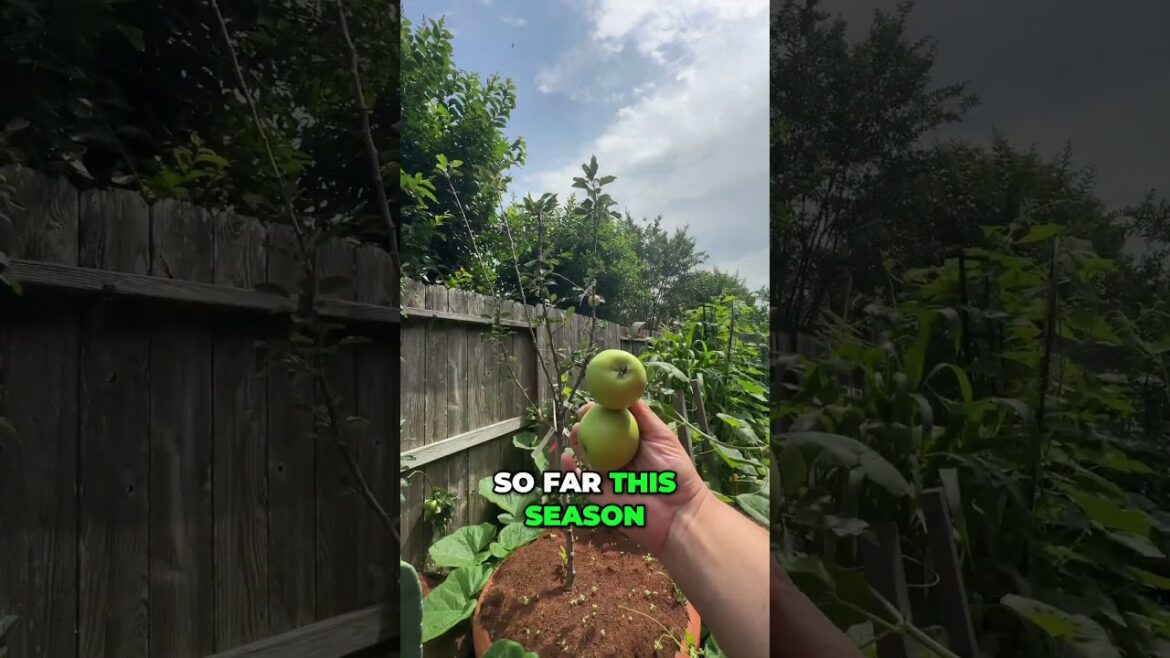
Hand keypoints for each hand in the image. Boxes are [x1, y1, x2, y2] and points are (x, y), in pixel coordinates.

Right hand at [560, 399, 709, 554]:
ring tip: (576, 432)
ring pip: (583, 455)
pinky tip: (568, 457)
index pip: (610, 422)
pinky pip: (579, 481)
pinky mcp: (599, 495)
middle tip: (582, 415)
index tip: (593, 403)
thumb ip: (643, 415)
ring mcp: (607, 475)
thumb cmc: (675, 473)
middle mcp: (617, 456)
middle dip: (584, 423)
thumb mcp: (661, 436)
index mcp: (631, 442)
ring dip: (575, 441)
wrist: (677, 511)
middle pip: (593, 436)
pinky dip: (568, 470)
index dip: (599, 411)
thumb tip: (627, 393)